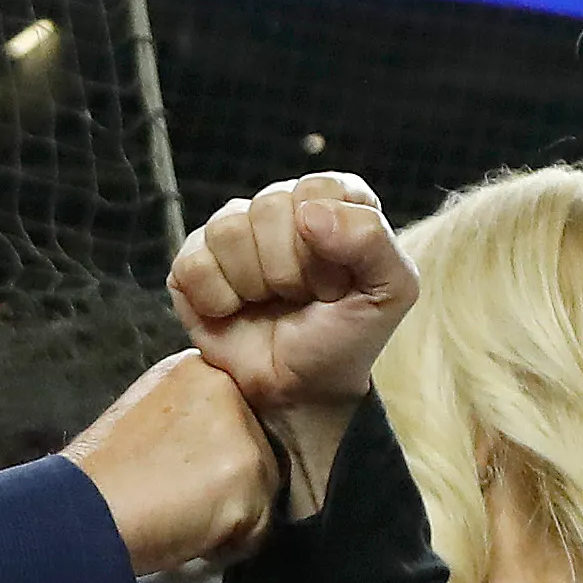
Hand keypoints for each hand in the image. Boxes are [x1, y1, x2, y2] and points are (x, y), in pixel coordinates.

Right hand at [62, 350, 272, 575]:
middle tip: (179, 499)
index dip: (213, 456)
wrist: (82, 508)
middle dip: (227, 483)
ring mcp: (241, 428)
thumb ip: (190, 421)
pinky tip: (190, 532)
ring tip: (180, 516)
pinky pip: (260, 525)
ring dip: (230, 514)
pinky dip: (230, 541)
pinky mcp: (249, 471)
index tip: (181, 475)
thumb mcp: (148, 418)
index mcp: (195, 368)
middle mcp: (225, 387)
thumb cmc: (104, 478)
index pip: (235, 417)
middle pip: (257, 450)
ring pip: (264, 489)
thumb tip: (215, 455)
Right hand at [169, 174, 418, 510]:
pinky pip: (192, 264)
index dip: (328, 245)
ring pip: (228, 231)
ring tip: (270, 305)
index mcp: (334, 199)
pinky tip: (235, 312)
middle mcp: (281, 206)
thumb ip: (374, 241)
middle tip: (303, 300)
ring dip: (253, 285)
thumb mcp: (390, 292)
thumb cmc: (346, 337)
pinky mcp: (193, 263)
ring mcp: (233, 232)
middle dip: (290, 270)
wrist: (302, 392)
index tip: (337, 283)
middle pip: (269, 207)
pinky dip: (216, 300)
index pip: (317, 191)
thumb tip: (309, 214)